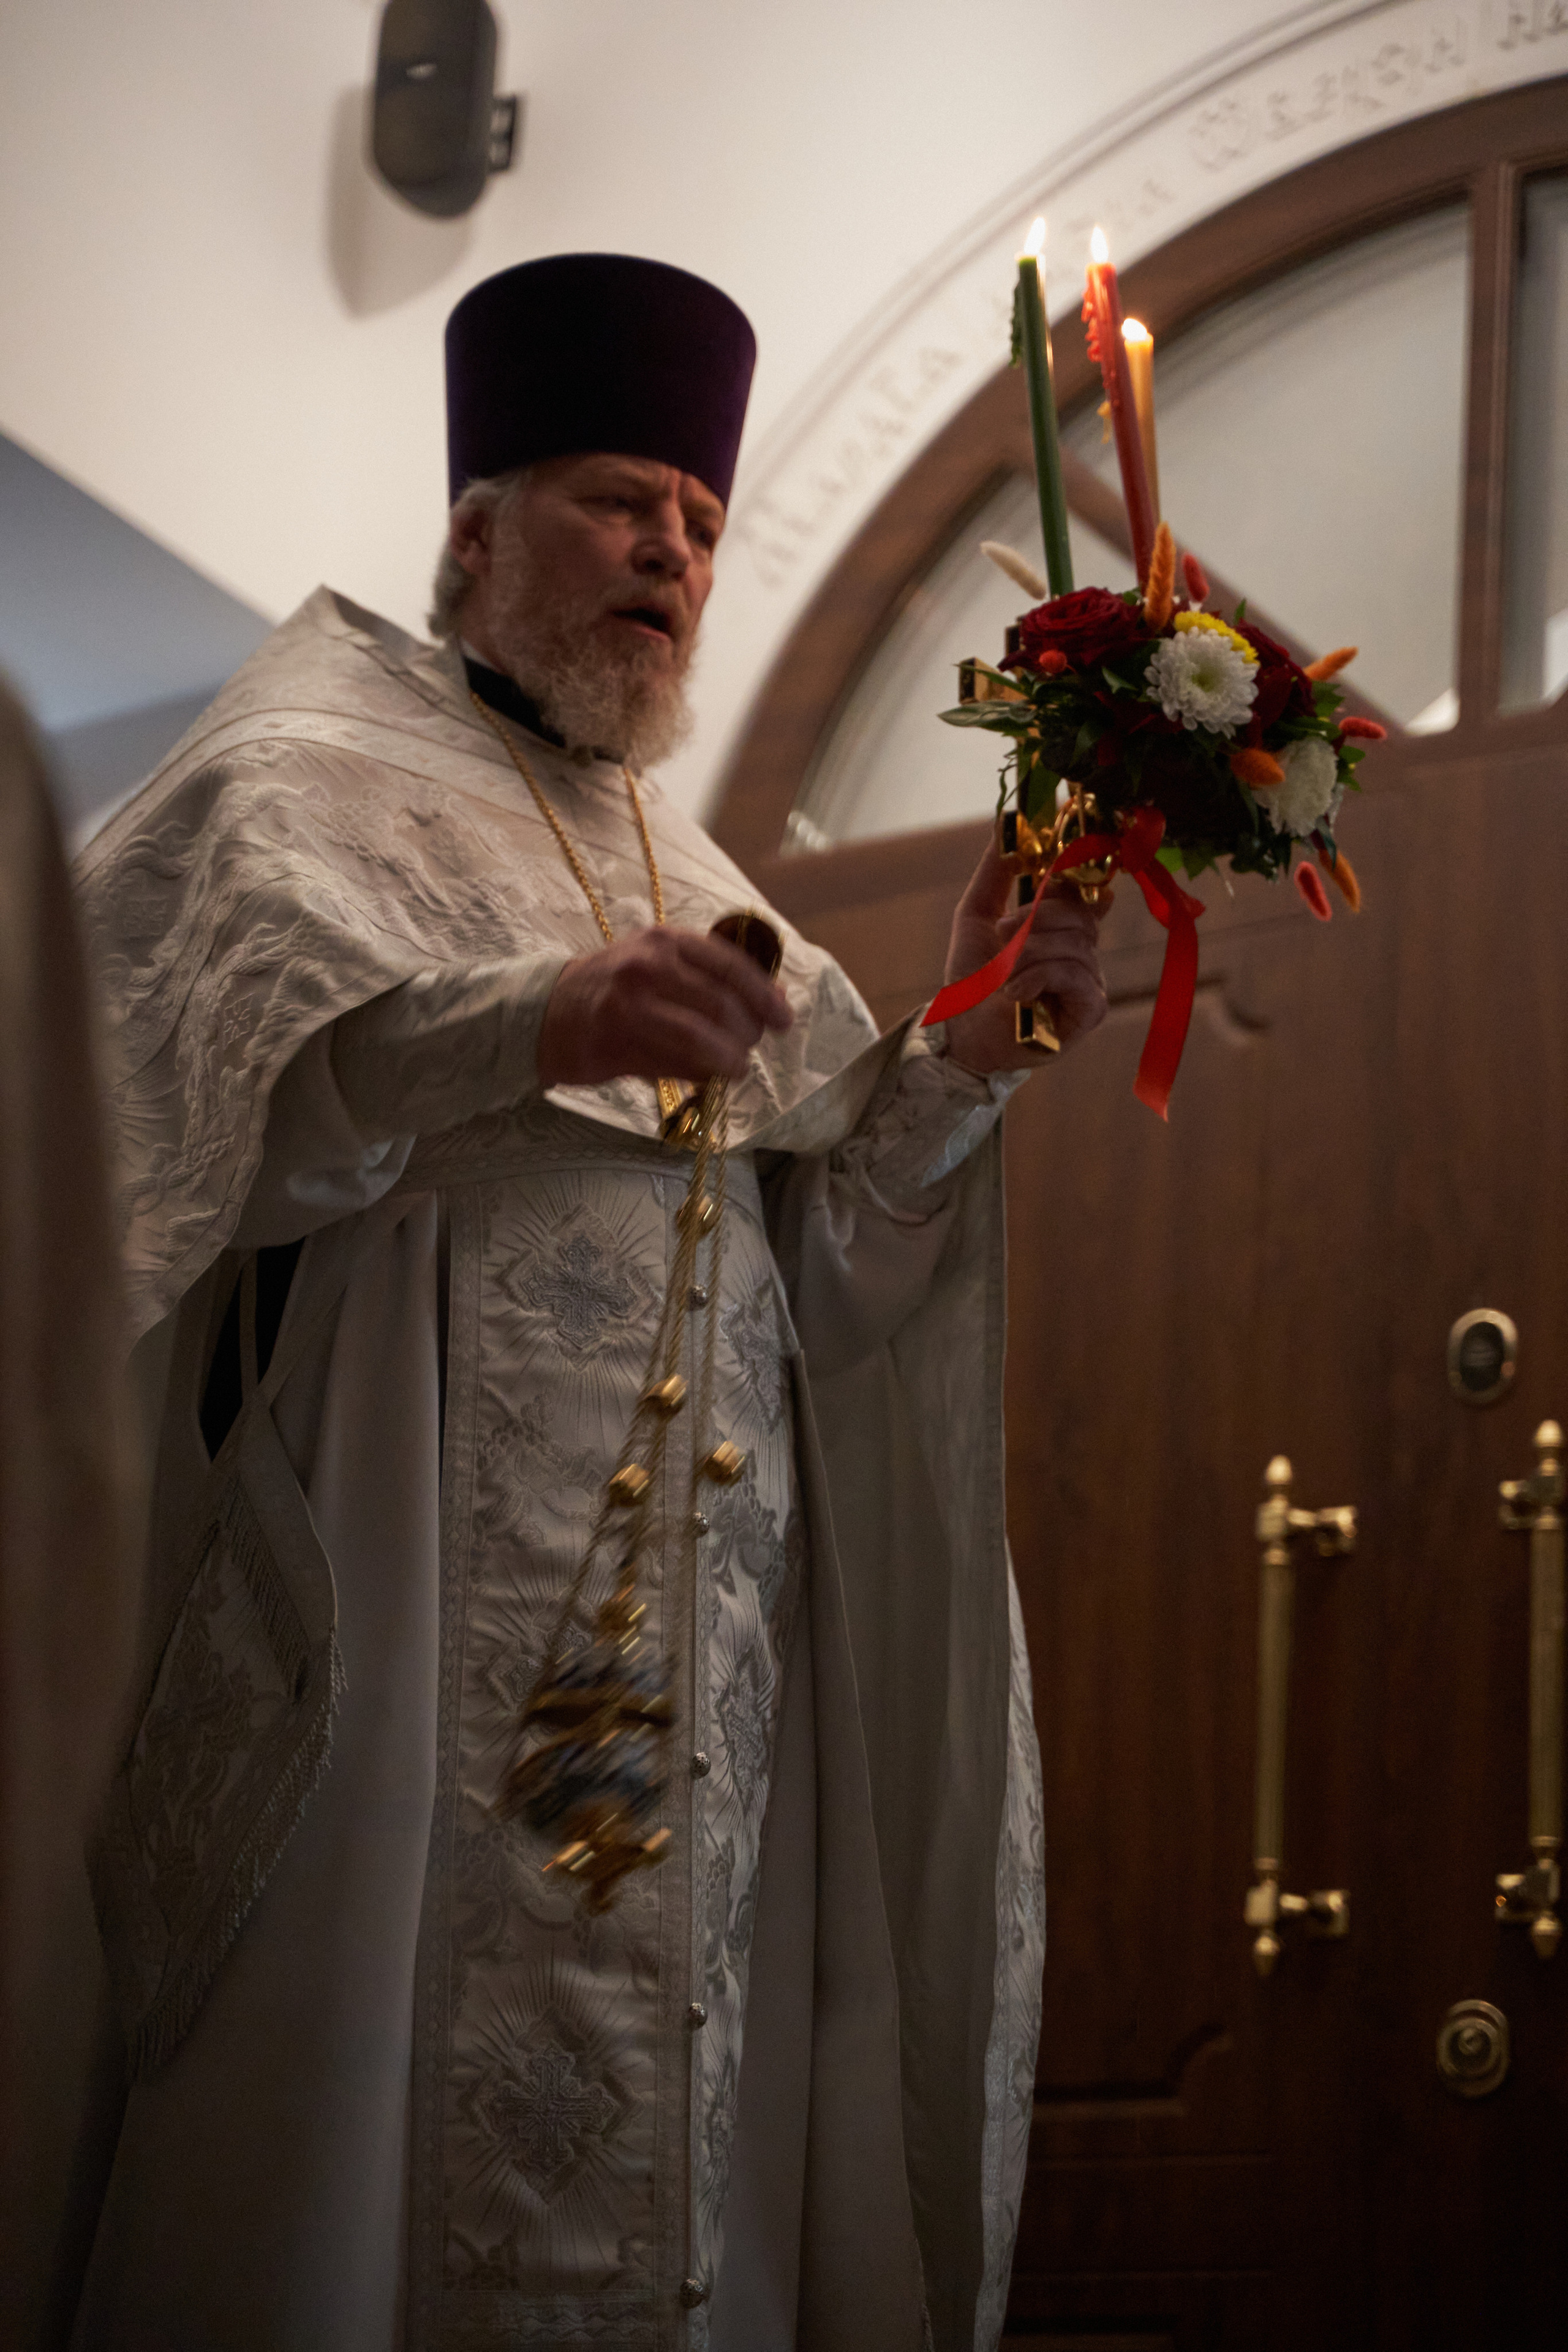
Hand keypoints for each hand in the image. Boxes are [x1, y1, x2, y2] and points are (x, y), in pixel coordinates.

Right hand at [537, 926, 793, 1088]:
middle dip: (747, 1034)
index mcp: (665, 940)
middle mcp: (648, 966)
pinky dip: (699, 1076)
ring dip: (729, 1060)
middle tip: (749, 1049)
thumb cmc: (614, 989)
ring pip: (702, 1038)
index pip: (730, 964)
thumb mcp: (660, 964)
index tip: (784, 1019)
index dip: (764, 994)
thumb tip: (776, 998)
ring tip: (735, 1068)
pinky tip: (705, 1078)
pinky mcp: (617, 1043)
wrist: (547, 1011)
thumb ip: (712, 977)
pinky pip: (675, 1064)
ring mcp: (630, 1005)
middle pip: (721, 1005)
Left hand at [940, 834, 1107, 1075]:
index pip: (1085, 890)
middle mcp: (1083, 952)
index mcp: (1062, 928)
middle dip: (1034, 920)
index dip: (1072, 878)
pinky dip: (1038, 977)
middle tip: (1003, 937)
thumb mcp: (976, 914)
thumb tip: (1009, 824)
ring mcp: (1091, 981)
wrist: (962, 1028)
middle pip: (1079, 913)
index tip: (1049, 873)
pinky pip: (1075, 973)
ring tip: (1002, 976)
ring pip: (1074, 943)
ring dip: (1027, 955)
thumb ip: (995, 872)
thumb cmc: (971, 977)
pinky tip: (1015, 994)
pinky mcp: (1092, 1009)